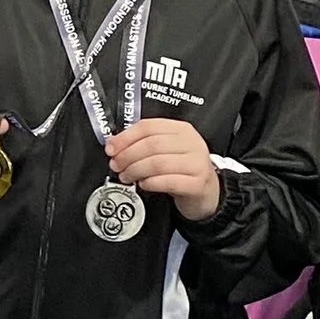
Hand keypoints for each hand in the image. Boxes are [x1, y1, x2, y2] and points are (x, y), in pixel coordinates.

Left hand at [103, 117, 220, 220]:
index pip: (148, 127)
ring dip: (135, 170)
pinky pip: (168, 181)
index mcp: (182, 129)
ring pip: (157, 163)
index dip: (125, 137)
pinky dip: (150, 183)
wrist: (207, 192)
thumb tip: (115, 144)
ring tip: (127, 176)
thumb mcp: (167, 150)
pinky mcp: (198, 183)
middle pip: (151, 145)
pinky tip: (144, 184)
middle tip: (116, 165)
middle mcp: (192, 143)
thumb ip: (144, 143)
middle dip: (127, 156)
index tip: (111, 148)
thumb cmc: (182, 169)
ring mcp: (197, 163)